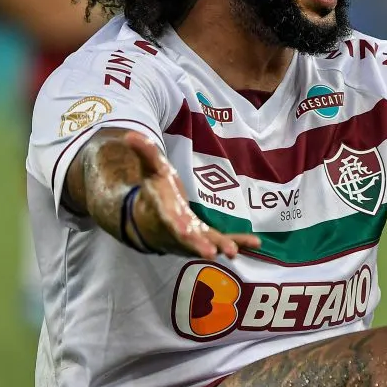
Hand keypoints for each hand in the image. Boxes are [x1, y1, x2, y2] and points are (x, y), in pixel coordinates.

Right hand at [123, 131, 259, 258]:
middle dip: (199, 245)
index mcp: (164, 211)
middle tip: (212, 253)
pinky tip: (256, 244)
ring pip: (207, 243)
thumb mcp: (151, 170)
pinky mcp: (204, 239)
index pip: (170, 219)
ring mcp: (192, 238)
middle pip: (189, 238)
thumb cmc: (154, 191)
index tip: (186, 232)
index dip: (178, 226)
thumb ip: (146, 153)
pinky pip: (222, 241)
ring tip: (234, 252)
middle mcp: (177, 229)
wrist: (146, 221)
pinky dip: (239, 243)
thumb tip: (130, 134)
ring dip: (221, 246)